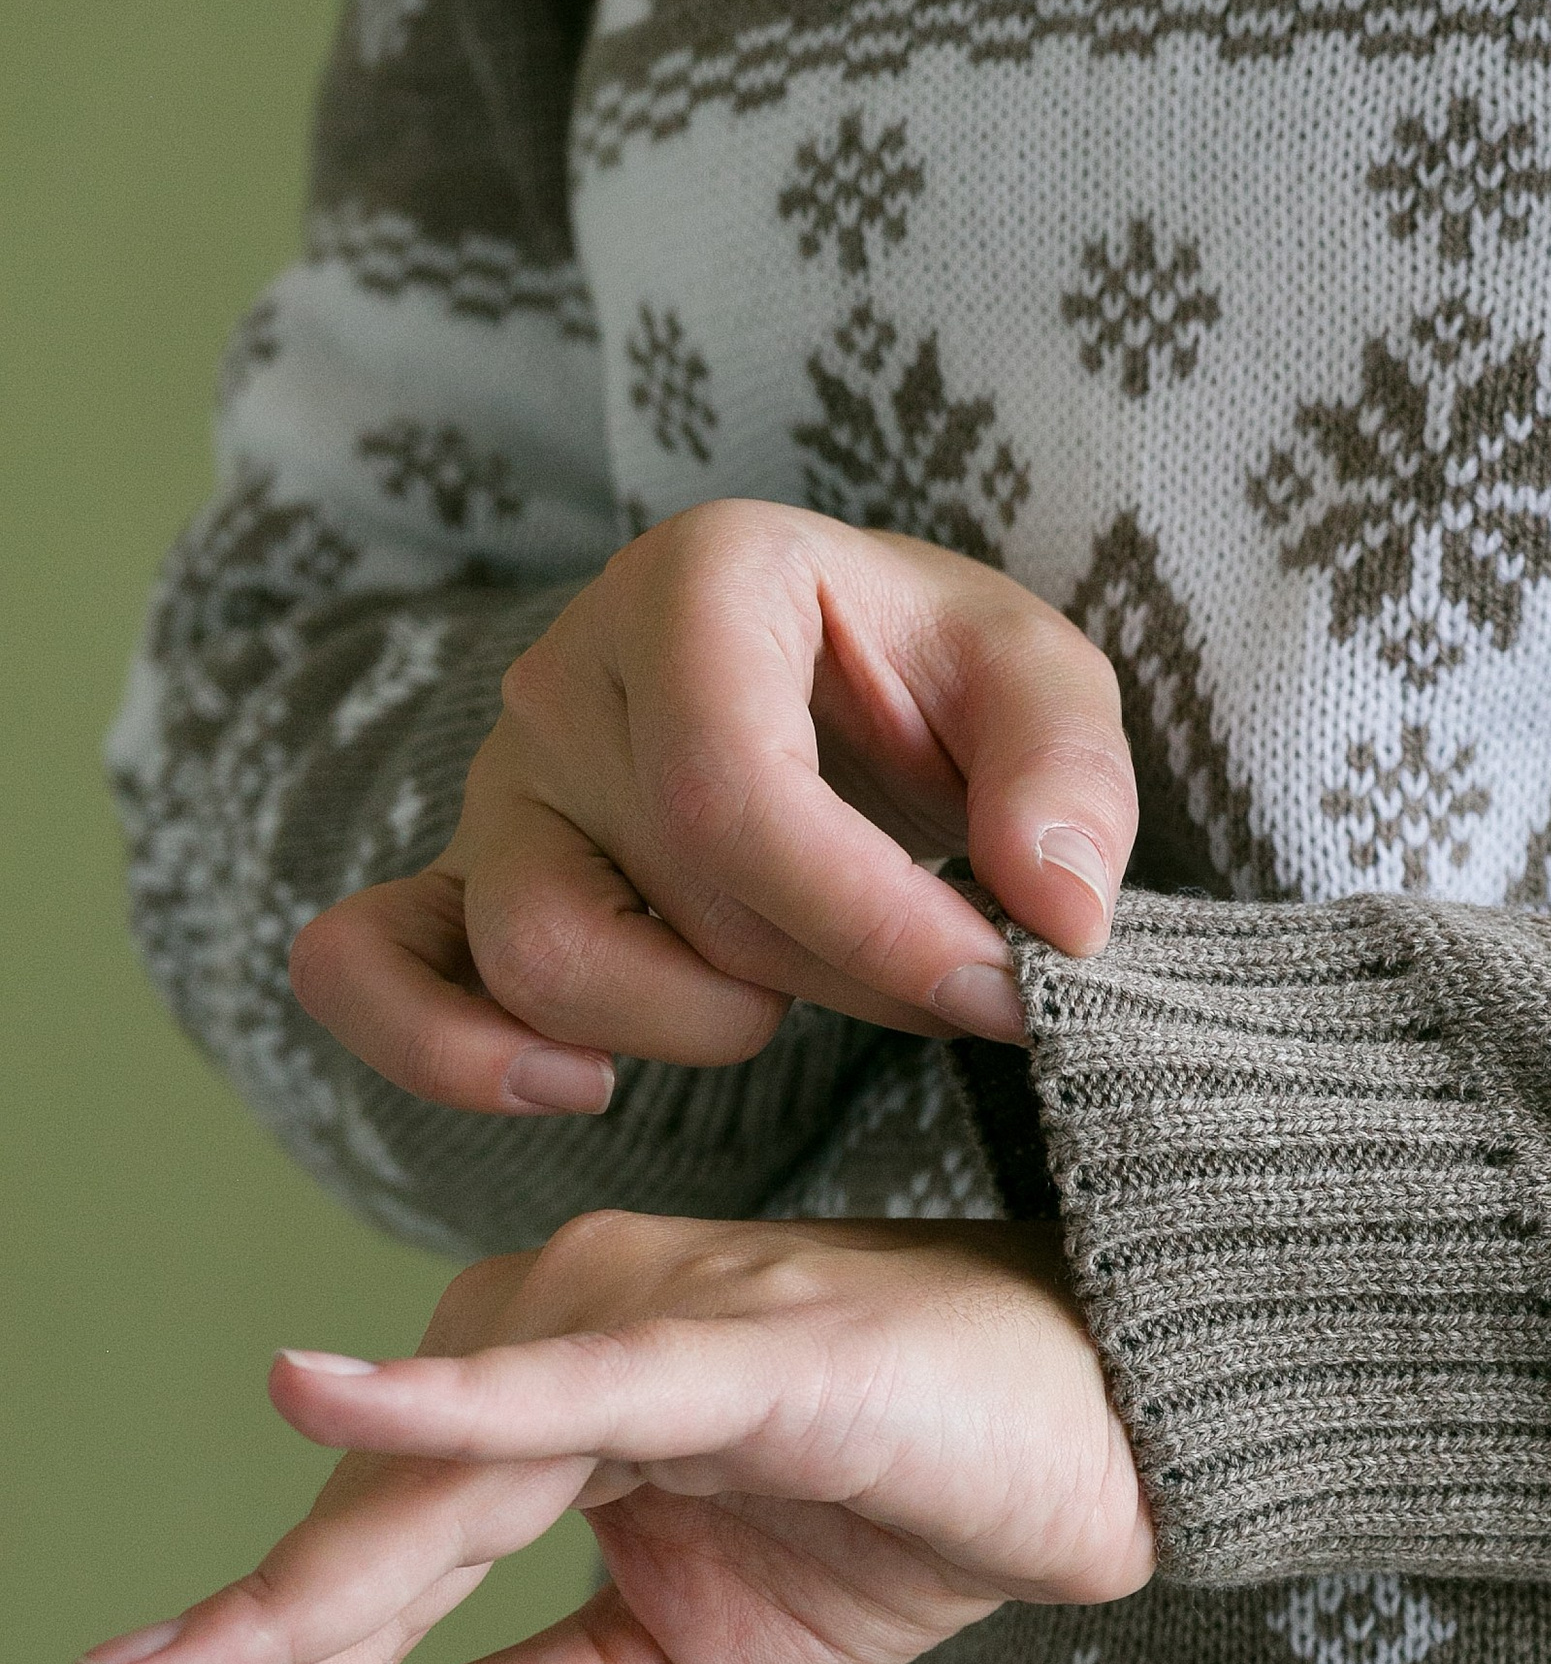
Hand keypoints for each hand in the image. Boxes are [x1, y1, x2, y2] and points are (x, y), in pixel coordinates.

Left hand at [62, 1212, 1153, 1663]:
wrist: (1116, 1445)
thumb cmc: (902, 1512)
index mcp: (533, 1411)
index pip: (368, 1593)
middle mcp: (550, 1337)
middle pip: (366, 1552)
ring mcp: (638, 1328)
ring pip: (433, 1494)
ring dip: (294, 1619)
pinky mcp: (737, 1349)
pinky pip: (569, 1385)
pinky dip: (443, 1396)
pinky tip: (311, 1399)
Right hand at [287, 503, 1137, 1113]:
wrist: (846, 693)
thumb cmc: (933, 682)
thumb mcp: (1038, 684)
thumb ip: (1068, 776)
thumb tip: (1058, 910)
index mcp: (700, 580)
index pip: (735, 797)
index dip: (873, 924)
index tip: (1005, 988)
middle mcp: (570, 675)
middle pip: (678, 898)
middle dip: (844, 978)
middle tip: (950, 979)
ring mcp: (502, 788)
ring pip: (541, 960)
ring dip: (694, 1027)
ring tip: (791, 997)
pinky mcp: (462, 881)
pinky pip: (369, 969)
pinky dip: (449, 1050)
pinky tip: (582, 1083)